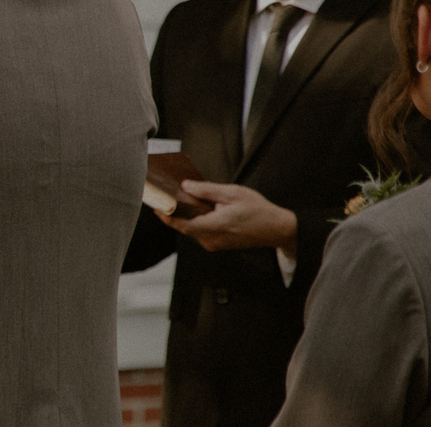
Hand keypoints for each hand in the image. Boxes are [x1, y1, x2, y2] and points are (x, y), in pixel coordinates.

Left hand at [163, 180, 297, 252]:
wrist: (276, 228)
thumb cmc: (258, 211)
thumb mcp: (232, 193)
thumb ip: (206, 190)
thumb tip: (186, 186)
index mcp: (214, 226)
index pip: (181, 224)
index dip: (166, 215)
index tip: (155, 205)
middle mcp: (211, 239)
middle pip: (185, 225)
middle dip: (175, 211)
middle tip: (166, 195)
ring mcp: (214, 244)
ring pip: (193, 228)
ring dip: (187, 215)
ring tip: (183, 198)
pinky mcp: (217, 243)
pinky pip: (201, 230)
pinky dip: (196, 219)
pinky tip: (199, 207)